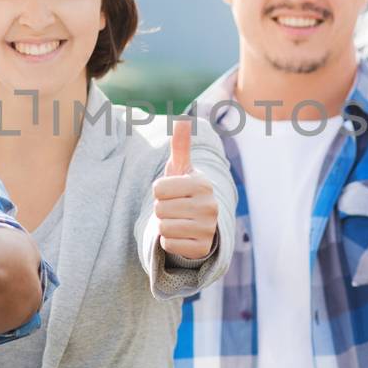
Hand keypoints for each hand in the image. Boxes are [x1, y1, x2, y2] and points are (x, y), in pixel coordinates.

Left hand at [152, 118, 219, 260]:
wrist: (201, 223)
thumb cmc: (185, 191)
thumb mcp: (182, 169)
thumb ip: (180, 146)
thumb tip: (182, 119)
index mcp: (202, 184)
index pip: (158, 189)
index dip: (160, 191)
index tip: (173, 193)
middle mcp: (209, 206)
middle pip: (159, 208)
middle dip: (162, 209)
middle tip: (176, 208)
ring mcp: (208, 229)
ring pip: (163, 227)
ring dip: (165, 225)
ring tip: (178, 221)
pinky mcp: (202, 248)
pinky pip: (168, 244)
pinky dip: (170, 241)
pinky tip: (182, 235)